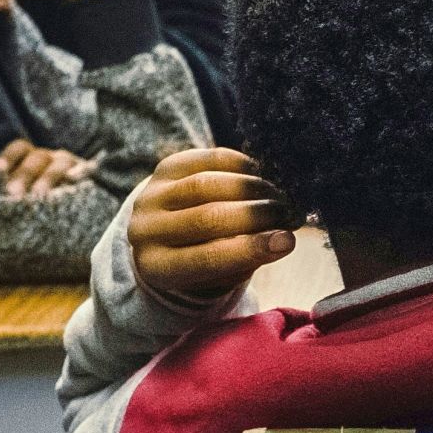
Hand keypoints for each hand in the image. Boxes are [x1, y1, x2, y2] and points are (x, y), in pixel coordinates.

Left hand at [0, 139, 92, 199]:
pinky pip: (86, 171)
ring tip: (39, 195)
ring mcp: (70, 166)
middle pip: (38, 157)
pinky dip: (81, 172)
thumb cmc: (33, 201)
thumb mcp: (19, 191)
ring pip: (60, 164)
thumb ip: (6, 188)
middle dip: (25, 174)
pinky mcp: (86, 176)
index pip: (20, 148)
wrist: (71, 209)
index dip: (9, 157)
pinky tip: (75, 179)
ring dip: (48, 178)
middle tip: (13, 192)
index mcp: (31, 158)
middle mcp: (50, 158)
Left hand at [129, 147, 299, 302]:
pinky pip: (206, 160)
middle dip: (256, 215)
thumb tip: (284, 239)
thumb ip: (247, 257)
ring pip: (206, 185)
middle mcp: (145, 231)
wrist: (164, 232)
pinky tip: (260, 175)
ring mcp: (151, 195)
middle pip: (207, 218)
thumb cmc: (202, 258)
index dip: (251, 249)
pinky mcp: (164, 168)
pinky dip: (239, 165)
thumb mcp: (219, 272)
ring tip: (278, 196)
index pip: (206, 258)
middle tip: (288, 214)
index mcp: (157, 267)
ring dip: (251, 189)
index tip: (288, 241)